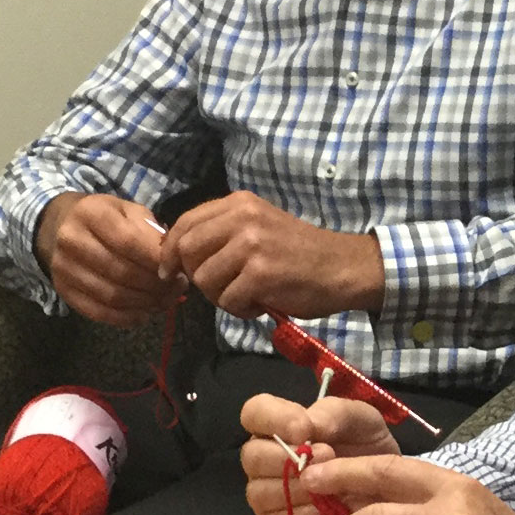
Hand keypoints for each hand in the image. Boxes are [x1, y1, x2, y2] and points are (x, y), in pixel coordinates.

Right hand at [37, 191, 174, 325]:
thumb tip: (170, 260)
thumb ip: (150, 231)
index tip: (177, 270)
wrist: (61, 227)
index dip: (155, 260)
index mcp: (90, 214)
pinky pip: (98, 312)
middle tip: (176, 289)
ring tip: (164, 301)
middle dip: (154, 285)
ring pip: (111, 295)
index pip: (128, 242)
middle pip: (120, 271)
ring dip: (144, 303)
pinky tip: (143, 314)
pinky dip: (125, 318)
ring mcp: (63, 268)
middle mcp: (71, 240)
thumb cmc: (105, 218)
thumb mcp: (128, 211)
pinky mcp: (63, 291)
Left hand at [163, 190, 382, 319]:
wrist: (344, 267)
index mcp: (239, 204)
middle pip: (186, 250)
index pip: (185, 223)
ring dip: (220, 297)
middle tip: (218, 289)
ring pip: (204, 279)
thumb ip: (222, 233)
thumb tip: (178, 254)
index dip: (170, 251)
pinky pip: (227, 300)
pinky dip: (240, 311)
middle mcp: (242, 218)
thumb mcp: (259, 228)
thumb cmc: (300, 253)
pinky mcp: (261, 273)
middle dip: (195, 276)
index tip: (171, 271)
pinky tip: (261, 305)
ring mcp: (251, 244)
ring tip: (246, 296)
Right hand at [240, 391, 405, 514]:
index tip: (304, 429)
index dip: (272, 419)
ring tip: (334, 485)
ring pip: (262, 492)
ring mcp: (268, 495)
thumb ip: (334, 413)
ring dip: (301, 488)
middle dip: (288, 457)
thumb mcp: (362, 420)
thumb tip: (308, 427)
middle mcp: (264, 460)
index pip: (254, 412)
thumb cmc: (368, 449)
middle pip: (252, 456)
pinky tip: (331, 510)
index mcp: (278, 426)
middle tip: (327, 456)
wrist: (388, 493)